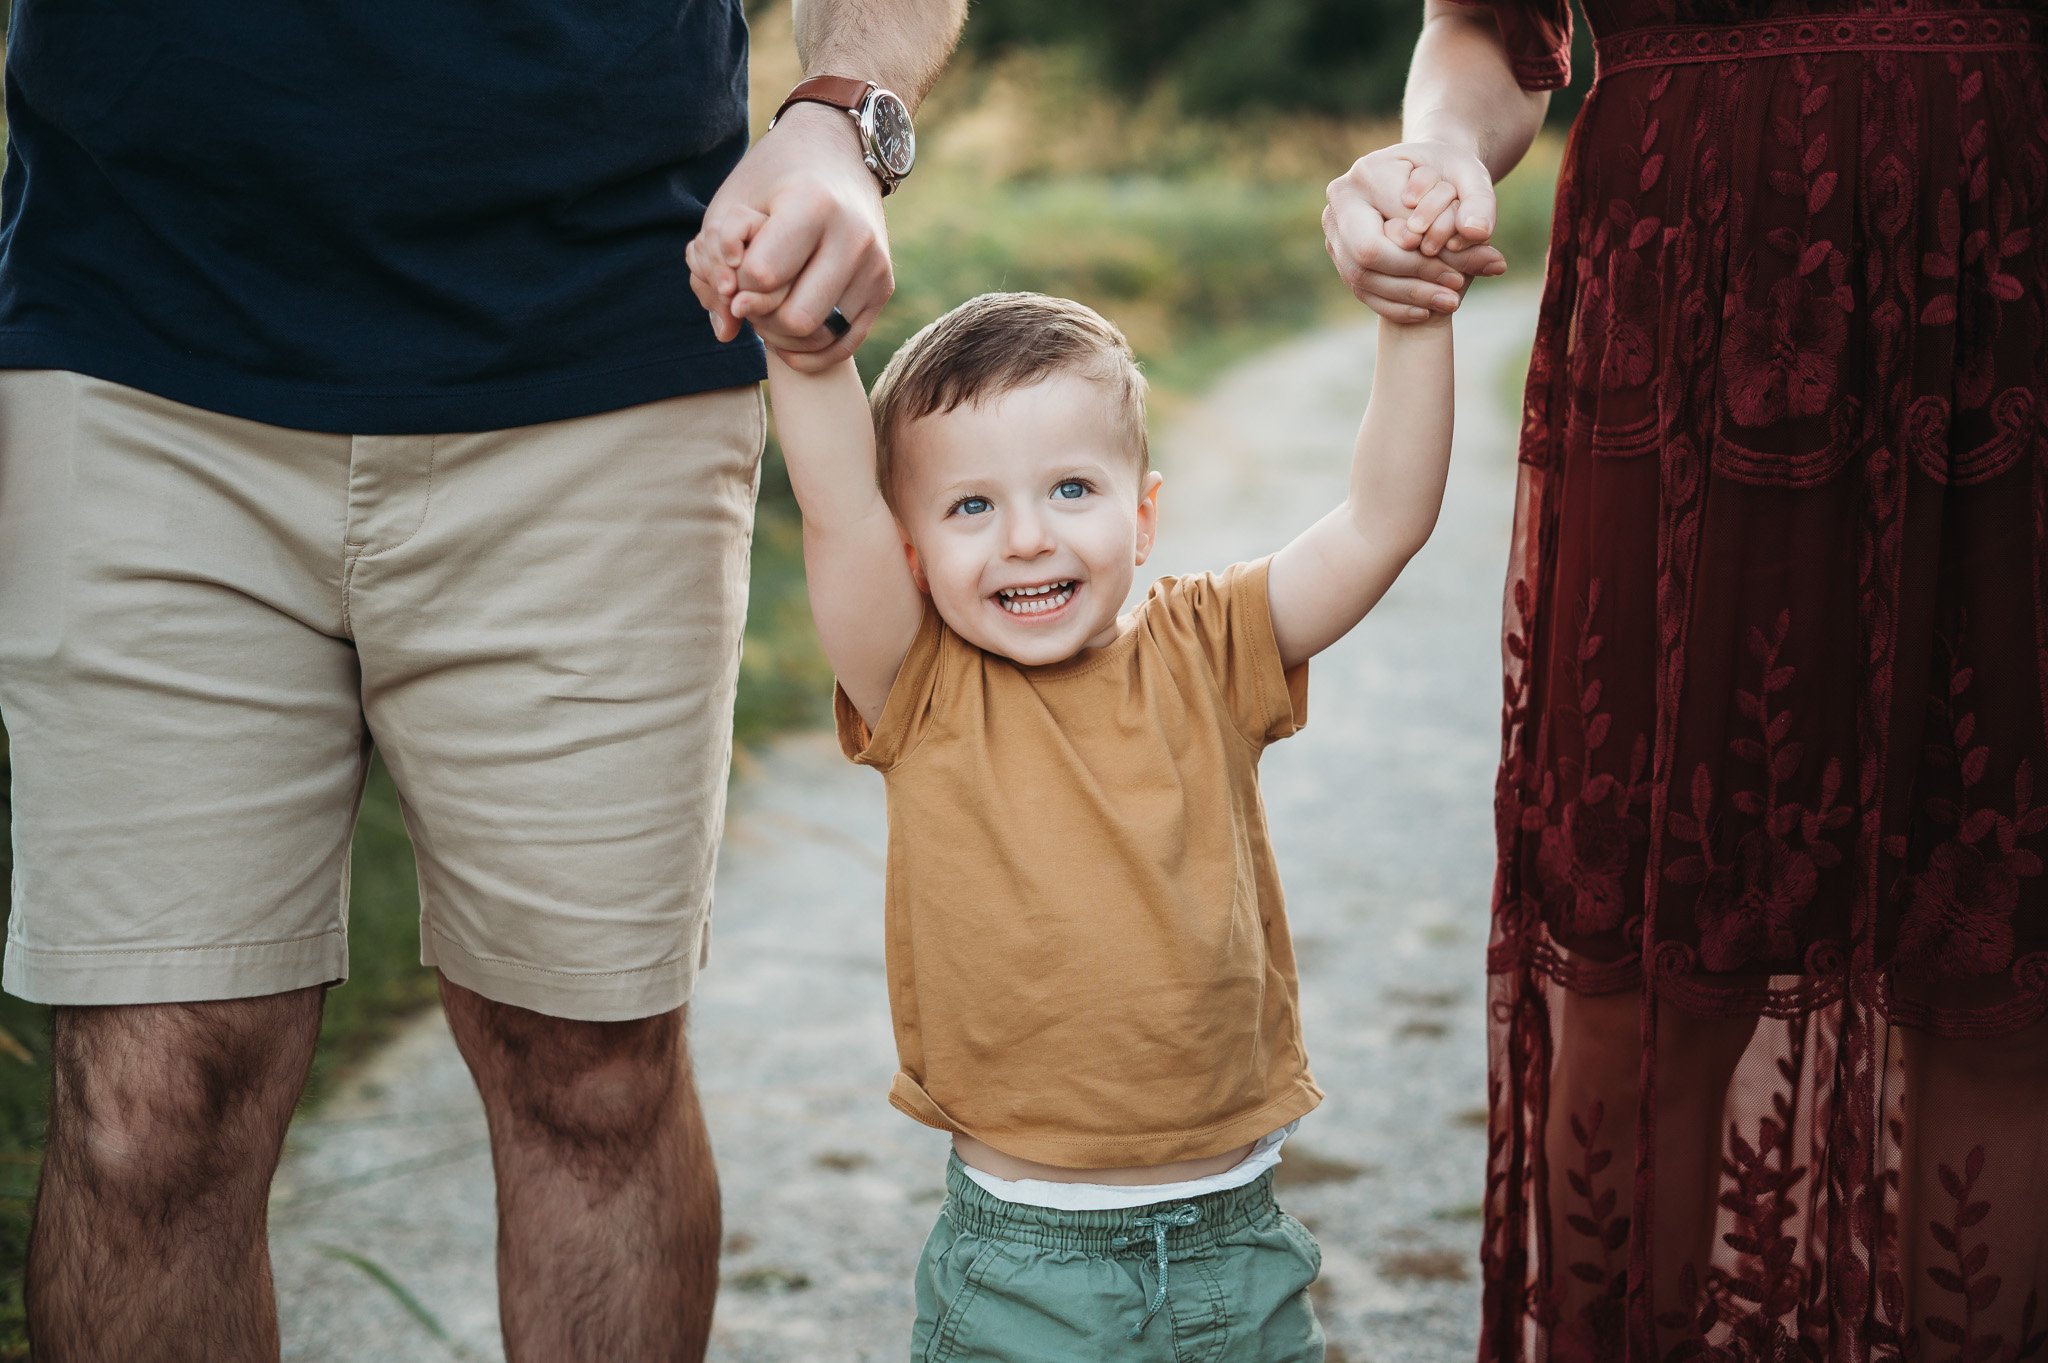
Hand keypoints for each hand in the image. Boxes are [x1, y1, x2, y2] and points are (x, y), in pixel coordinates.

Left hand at [688, 103, 894, 370]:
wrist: (836, 153)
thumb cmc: (773, 179)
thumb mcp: (732, 205)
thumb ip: (715, 264)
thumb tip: (727, 331)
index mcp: (814, 204)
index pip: (763, 277)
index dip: (737, 281)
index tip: (736, 265)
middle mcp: (854, 236)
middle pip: (796, 318)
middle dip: (762, 316)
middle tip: (750, 296)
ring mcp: (875, 264)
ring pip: (820, 337)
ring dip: (783, 335)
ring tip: (770, 307)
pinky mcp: (884, 286)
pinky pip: (845, 345)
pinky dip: (810, 351)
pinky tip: (786, 338)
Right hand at [1324, 141, 1508, 321]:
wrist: (1425, 176)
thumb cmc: (1447, 172)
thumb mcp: (1471, 179)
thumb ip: (1480, 203)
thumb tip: (1478, 233)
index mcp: (1369, 173)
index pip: (1393, 226)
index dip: (1426, 255)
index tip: (1462, 269)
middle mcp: (1341, 202)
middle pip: (1368, 255)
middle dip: (1414, 278)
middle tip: (1456, 287)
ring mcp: (1335, 231)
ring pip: (1362, 278)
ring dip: (1408, 296)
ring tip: (1450, 301)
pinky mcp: (1340, 255)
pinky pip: (1360, 290)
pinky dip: (1395, 305)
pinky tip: (1426, 310)